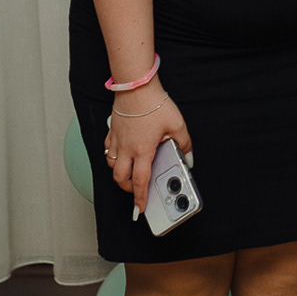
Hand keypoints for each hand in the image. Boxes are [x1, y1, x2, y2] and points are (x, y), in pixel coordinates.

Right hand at [104, 79, 192, 213]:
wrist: (136, 86)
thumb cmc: (154, 104)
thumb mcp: (177, 124)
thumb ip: (184, 144)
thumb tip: (188, 158)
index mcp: (142, 151)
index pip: (140, 181)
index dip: (140, 198)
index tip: (140, 208)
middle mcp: (126, 149)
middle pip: (120, 178)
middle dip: (128, 188)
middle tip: (136, 191)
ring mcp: (117, 140)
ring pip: (112, 164)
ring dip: (120, 172)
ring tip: (130, 172)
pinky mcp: (112, 130)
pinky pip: (108, 149)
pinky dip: (113, 156)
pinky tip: (122, 152)